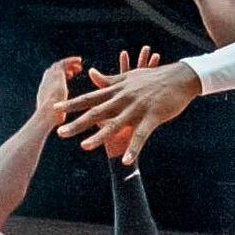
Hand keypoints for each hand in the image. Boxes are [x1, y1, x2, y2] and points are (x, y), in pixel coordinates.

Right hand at [33, 55, 81, 129]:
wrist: (48, 112)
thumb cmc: (52, 119)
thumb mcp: (54, 115)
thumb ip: (57, 113)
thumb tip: (60, 118)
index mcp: (44, 93)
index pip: (51, 82)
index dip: (60, 78)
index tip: (69, 77)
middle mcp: (45, 83)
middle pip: (52, 72)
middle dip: (63, 70)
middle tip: (73, 72)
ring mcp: (50, 78)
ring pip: (58, 67)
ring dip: (68, 65)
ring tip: (78, 66)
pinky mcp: (57, 74)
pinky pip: (63, 64)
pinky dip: (71, 61)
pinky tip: (79, 61)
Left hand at [58, 59, 201, 165]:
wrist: (180, 77)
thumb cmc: (154, 78)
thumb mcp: (129, 77)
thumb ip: (108, 80)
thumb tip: (91, 74)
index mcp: (117, 90)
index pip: (89, 98)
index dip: (71, 104)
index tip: (55, 109)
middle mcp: (123, 99)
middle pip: (96, 112)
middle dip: (77, 123)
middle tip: (60, 132)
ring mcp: (137, 108)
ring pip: (115, 124)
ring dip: (99, 136)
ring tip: (84, 146)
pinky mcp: (152, 117)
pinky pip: (141, 136)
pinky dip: (133, 148)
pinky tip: (125, 160)